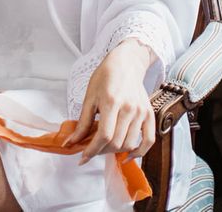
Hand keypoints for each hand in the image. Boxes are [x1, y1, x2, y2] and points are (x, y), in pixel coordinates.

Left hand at [66, 39, 155, 164]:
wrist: (126, 64)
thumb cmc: (104, 77)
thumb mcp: (89, 96)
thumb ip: (83, 121)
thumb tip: (72, 141)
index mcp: (111, 102)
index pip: (104, 135)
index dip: (92, 150)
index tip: (83, 158)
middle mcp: (129, 108)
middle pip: (116, 142)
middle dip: (101, 151)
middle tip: (91, 150)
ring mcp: (141, 112)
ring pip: (130, 143)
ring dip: (116, 151)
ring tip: (104, 148)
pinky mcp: (150, 114)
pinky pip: (148, 140)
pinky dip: (139, 152)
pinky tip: (128, 155)